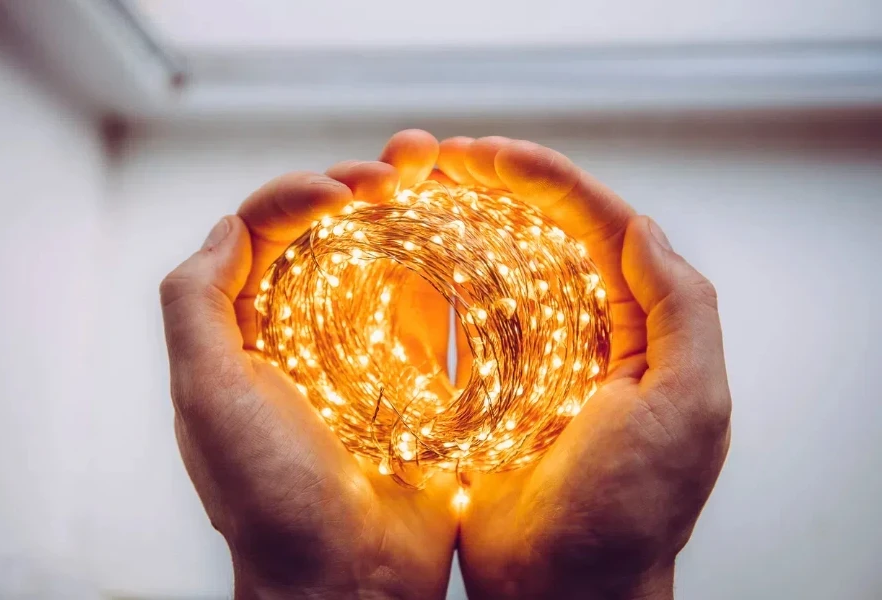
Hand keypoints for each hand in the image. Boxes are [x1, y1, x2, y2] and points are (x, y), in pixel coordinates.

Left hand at [159, 131, 458, 598]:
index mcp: (246, 332)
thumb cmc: (270, 495)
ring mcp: (366, 357)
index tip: (347, 190)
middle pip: (331, 238)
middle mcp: (304, 335)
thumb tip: (230, 225)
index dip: (299, 195)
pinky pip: (434, 313)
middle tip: (407, 160)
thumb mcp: (209, 393)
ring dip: (411, 216)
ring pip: (385, 264)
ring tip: (442, 173)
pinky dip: (449, 271)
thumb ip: (196, 303)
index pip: (265, 234)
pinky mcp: (419, 380)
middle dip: (364, 189)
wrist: (350, 580)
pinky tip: (470, 237)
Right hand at [436, 137, 731, 598]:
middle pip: (538, 236)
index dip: (543, 180)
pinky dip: (431, 289)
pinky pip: (459, 326)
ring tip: (404, 192)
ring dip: (455, 226)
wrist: (565, 593)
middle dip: (489, 188)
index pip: (596, 225)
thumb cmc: (629, 510)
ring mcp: (531, 362)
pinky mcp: (485, 392)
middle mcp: (588, 333)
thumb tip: (641, 226)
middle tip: (430, 159)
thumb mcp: (689, 407)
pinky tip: (397, 263)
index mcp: (639, 327)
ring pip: (494, 271)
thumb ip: (684, 311)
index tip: (484, 154)